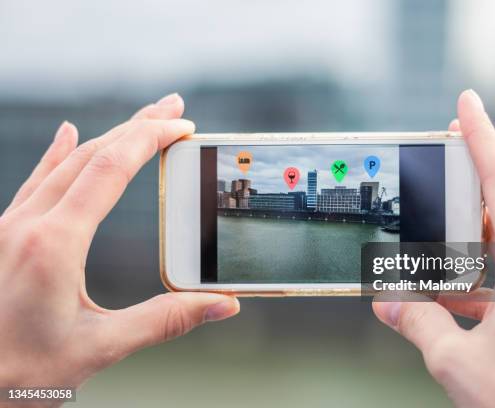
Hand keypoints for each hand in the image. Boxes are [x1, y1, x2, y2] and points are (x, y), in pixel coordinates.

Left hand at [0, 94, 239, 396]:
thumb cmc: (20, 373)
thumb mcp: (99, 348)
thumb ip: (165, 320)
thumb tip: (223, 305)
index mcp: (53, 243)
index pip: (110, 170)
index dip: (150, 140)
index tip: (183, 125)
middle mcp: (27, 224)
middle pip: (91, 154)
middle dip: (136, 126)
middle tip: (173, 107)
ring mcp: (10, 226)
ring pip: (65, 162)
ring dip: (107, 135)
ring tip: (140, 119)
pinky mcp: (5, 236)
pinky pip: (37, 180)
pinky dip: (58, 153)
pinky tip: (66, 134)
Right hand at [373, 90, 494, 406]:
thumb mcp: (457, 359)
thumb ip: (418, 322)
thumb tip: (386, 302)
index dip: (482, 136)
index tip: (466, 102)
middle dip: (480, 165)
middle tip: (448, 147)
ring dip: (476, 218)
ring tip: (440, 219)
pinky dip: (479, 262)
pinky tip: (449, 284)